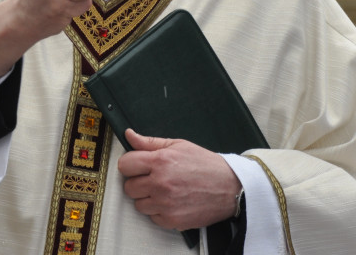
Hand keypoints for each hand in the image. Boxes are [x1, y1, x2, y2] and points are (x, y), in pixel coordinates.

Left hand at [118, 129, 240, 230]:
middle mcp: (160, 183)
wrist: (230, 187)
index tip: (139, 166)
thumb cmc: (206, 165)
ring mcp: (165, 203)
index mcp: (160, 161)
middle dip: (139, 182)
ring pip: (138, 204)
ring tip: (166, 190)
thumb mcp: (179, 145)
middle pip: (129, 187)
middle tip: (155, 178)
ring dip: (148, 198)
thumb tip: (129, 135)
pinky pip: (152, 217)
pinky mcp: (171, 220)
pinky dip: (159, 211)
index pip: (125, 165)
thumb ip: (150, 142)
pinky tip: (172, 201)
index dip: (131, 164)